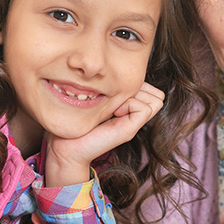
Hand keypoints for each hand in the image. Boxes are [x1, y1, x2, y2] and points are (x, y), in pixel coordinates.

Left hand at [44, 82, 164, 185]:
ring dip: (135, 96)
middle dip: (140, 89)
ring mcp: (134, 125)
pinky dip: (130, 104)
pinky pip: (145, 108)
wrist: (66, 147)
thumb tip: (121, 76)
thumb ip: (112, 91)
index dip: (138, 85)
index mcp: (129, 109)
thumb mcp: (99, 101)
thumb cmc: (77, 122)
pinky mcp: (129, 131)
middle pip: (158, 95)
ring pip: (156, 100)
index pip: (152, 90)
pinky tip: (114, 111)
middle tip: (117, 98)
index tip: (115, 90)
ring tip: (115, 105)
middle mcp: (135, 118)